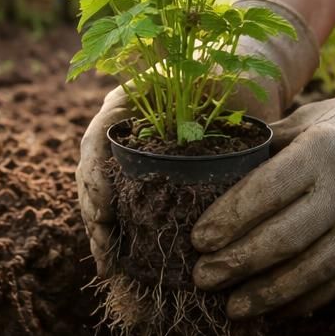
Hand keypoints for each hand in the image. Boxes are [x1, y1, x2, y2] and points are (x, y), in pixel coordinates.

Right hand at [77, 0, 318, 275]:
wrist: (242, 80)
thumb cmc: (230, 71)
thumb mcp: (218, 74)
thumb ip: (208, 86)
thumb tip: (206, 110)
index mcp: (127, 99)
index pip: (97, 138)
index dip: (95, 176)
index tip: (104, 210)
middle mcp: (119, 126)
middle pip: (92, 172)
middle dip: (94, 213)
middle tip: (104, 249)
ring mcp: (128, 151)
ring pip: (101, 192)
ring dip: (100, 229)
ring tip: (108, 264)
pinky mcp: (144, 175)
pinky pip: (120, 203)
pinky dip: (117, 232)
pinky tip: (119, 261)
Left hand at [189, 47, 334, 318]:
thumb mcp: (312, 118)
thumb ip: (267, 142)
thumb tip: (211, 159)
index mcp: (322, 151)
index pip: (267, 191)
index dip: (229, 219)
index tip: (197, 239)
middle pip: (285, 238)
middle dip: (239, 263)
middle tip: (202, 278)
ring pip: (312, 270)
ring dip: (268, 294)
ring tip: (232, 308)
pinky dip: (305, 300)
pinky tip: (275, 310)